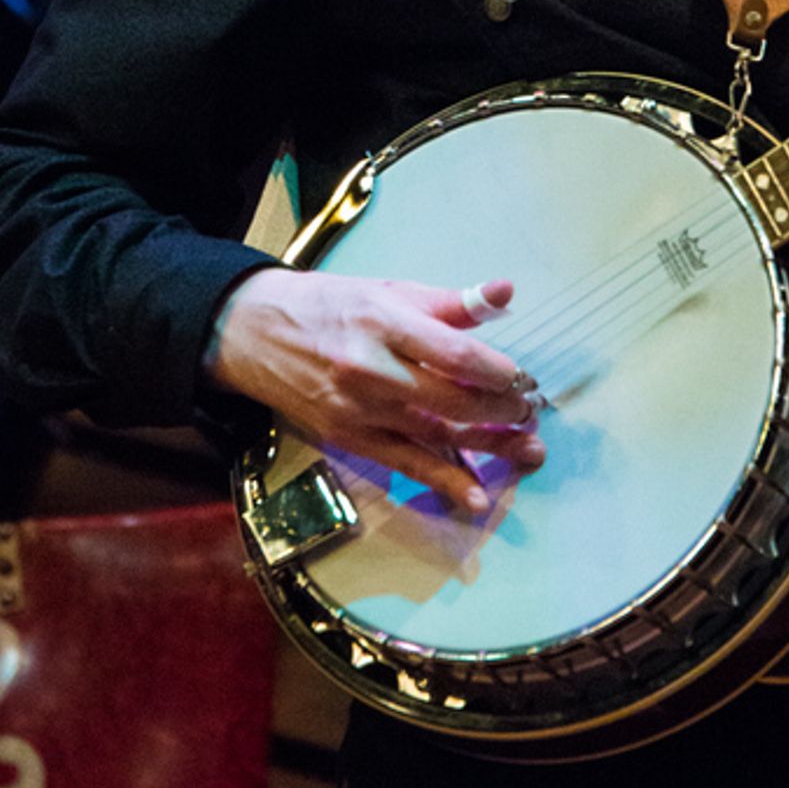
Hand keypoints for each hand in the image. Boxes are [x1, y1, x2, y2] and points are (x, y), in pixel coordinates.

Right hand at [204, 267, 544, 511]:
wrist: (256, 333)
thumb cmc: (334, 306)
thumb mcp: (389, 290)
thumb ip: (450, 302)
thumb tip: (506, 293)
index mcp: (385, 321)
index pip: (455, 353)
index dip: (498, 371)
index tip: (525, 378)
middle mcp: (372, 369)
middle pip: (451, 399)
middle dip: (501, 411)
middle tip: (532, 412)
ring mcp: (359, 409)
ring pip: (436, 435)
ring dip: (488, 446)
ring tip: (529, 449)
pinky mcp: (349, 439)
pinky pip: (405, 464)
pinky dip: (443, 482)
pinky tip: (476, 497)